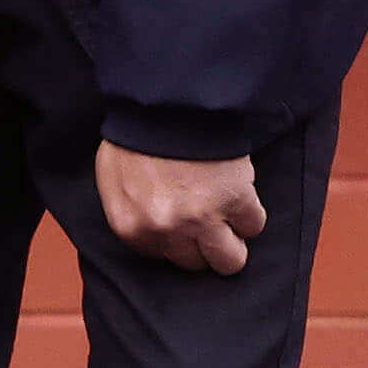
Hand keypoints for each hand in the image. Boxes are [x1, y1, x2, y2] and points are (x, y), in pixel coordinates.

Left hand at [95, 142, 267, 273]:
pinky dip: (250, 212)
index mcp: (131, 226)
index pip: (161, 256)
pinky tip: (238, 193)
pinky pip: (253, 225)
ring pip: (230, 261)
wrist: (167, 103)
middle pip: (196, 264)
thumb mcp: (113, 177)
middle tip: (208, 223)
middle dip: (204, 245)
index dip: (176, 241)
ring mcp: (203, 220)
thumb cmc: (138, 136)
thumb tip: (150, 231)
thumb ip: (129, 211)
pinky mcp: (236, 203)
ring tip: (228, 218)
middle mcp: (165, 230)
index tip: (183, 227)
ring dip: (233, 241)